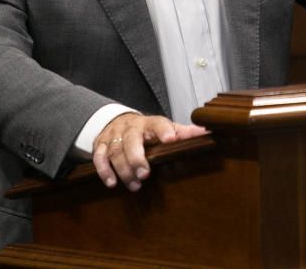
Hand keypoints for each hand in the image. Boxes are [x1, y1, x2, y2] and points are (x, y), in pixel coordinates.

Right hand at [92, 113, 206, 190]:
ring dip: (123, 169)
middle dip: (137, 157)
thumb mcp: (166, 129)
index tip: (171, 139)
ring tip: (134, 185)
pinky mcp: (100, 143)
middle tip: (145, 174)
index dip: (164, 130)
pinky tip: (112, 182)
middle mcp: (131, 127)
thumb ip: (184, 133)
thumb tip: (207, 132)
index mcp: (149, 123)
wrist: (119, 122)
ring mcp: (114, 135)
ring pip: (115, 150)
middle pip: (132, 140)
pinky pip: (98, 155)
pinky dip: (103, 169)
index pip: (158, 123)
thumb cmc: (148, 131)